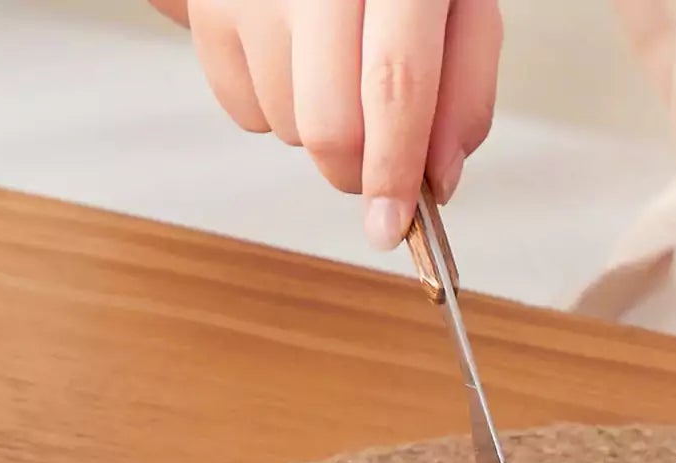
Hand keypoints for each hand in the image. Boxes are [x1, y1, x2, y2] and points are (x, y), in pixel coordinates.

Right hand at [156, 0, 502, 248]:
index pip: (394, 85)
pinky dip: (277, 107)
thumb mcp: (457, 2)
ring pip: (289, 129)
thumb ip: (465, 89)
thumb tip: (439, 178)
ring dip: (321, 131)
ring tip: (336, 70)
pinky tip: (296, 57)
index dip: (395, 169)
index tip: (393, 226)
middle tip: (376, 162)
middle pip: (330, 127)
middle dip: (359, 171)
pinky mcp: (210, 13)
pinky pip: (246, 112)